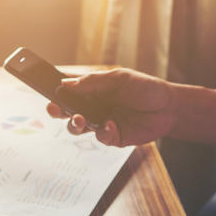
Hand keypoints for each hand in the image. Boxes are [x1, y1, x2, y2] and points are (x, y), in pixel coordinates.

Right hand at [48, 68, 175, 146]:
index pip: (68, 91)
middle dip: (57, 111)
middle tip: (54, 109)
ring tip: (80, 120)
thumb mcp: (119, 78)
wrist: (169, 108)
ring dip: (75, 124)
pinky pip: (100, 137)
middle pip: (67, 112)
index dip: (55, 91)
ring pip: (78, 128)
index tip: (46, 90)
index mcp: (92, 90)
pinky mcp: (113, 137)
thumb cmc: (145, 89)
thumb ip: (93, 82)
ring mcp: (101, 122)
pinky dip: (102, 132)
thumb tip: (66, 84)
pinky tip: (110, 125)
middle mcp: (93, 107)